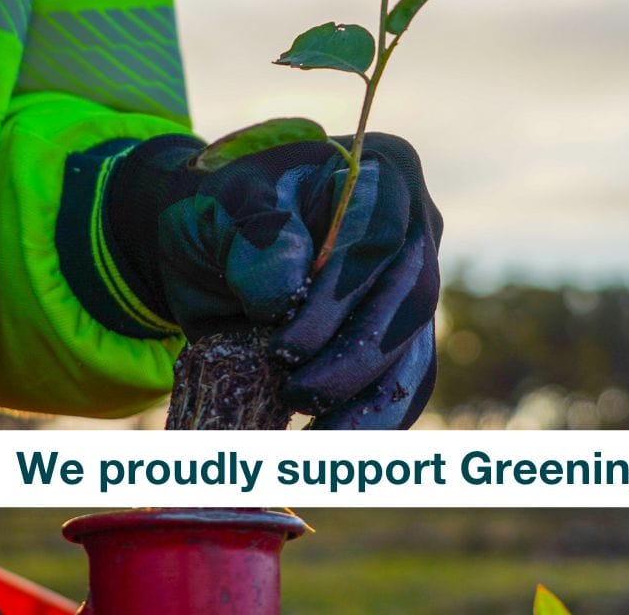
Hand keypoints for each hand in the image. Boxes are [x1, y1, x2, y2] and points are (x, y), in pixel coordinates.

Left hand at [102, 132, 441, 428]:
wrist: (213, 249)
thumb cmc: (220, 214)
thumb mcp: (220, 207)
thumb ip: (253, 236)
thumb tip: (284, 296)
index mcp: (380, 175)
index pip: (381, 234)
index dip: (342, 294)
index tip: (286, 346)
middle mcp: (415, 228)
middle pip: (409, 299)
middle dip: (355, 359)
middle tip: (296, 396)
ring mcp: (414, 284)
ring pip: (415, 352)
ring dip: (370, 408)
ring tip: (315, 451)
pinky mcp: (402, 336)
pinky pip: (405, 386)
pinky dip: (372, 424)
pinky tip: (328, 454)